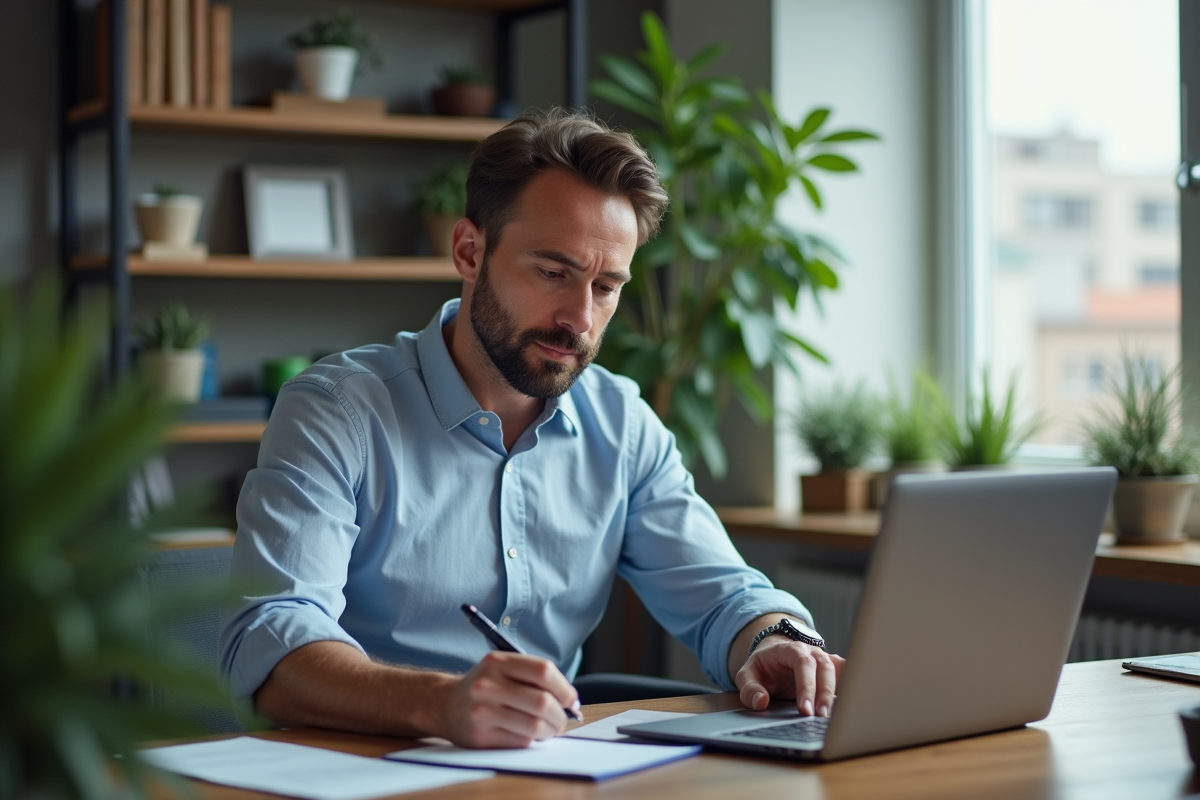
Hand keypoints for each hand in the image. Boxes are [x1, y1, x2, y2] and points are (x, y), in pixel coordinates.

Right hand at [439, 650, 579, 747]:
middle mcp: (487, 684)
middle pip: (542, 702)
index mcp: (498, 662)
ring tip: (548, 730)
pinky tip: (527, 736)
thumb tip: (571, 702)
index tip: (570, 700)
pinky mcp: (480, 736)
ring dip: (549, 732)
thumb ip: (534, 678)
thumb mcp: (503, 669)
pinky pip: (520, 742)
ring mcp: (482, 711)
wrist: (444, 705)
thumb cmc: (485, 687)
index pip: (543, 671)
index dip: (564, 688)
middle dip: (560, 715)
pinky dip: (531, 741)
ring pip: (534, 726)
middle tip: (562, 721)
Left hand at [735, 638, 843, 716]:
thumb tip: (760, 702)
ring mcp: (823, 660)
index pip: (802, 663)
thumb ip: (749, 688)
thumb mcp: (747, 674)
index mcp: (789, 649)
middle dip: (823, 693)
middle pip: (824, 668)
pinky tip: (853, 703)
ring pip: (837, 672)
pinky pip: (846, 675)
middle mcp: (810, 652)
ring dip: (836, 694)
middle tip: (819, 717)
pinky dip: (851, 686)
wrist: (773, 656)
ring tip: (834, 718)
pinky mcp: (831, 671)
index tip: (804, 709)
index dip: (806, 686)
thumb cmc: (763, 667)